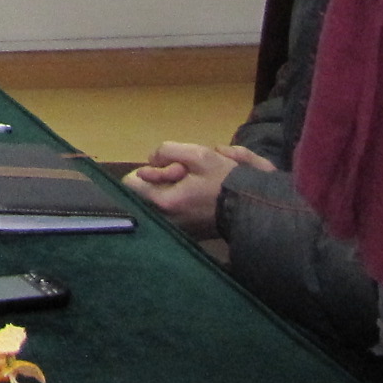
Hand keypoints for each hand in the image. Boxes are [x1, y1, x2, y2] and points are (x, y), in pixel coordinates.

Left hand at [120, 140, 254, 236]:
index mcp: (164, 203)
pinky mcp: (187, 232)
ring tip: (192, 184)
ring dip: (170, 189)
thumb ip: (167, 150)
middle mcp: (166, 221)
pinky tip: (197, 195)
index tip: (168, 168)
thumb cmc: (224, 180)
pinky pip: (172, 211)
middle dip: (160, 179)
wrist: (253, 208)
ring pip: (158, 201)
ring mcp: (177, 229)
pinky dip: (179, 200)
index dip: (146, 170)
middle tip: (184, 175)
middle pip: (144, 193)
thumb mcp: (198, 154)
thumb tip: (151, 159)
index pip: (129, 184)